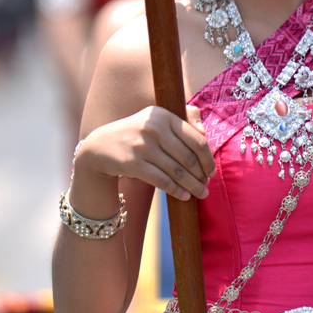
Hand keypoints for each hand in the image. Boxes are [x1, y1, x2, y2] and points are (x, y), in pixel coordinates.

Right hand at [74, 104, 215, 202]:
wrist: (100, 146)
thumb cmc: (137, 133)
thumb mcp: (157, 119)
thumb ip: (185, 119)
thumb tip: (204, 133)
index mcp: (163, 115)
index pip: (195, 138)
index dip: (207, 158)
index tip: (212, 170)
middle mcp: (153, 127)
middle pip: (187, 157)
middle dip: (201, 175)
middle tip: (207, 185)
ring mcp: (142, 145)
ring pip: (177, 171)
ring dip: (192, 186)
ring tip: (201, 193)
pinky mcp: (133, 163)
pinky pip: (162, 180)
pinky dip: (176, 190)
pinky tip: (184, 197)